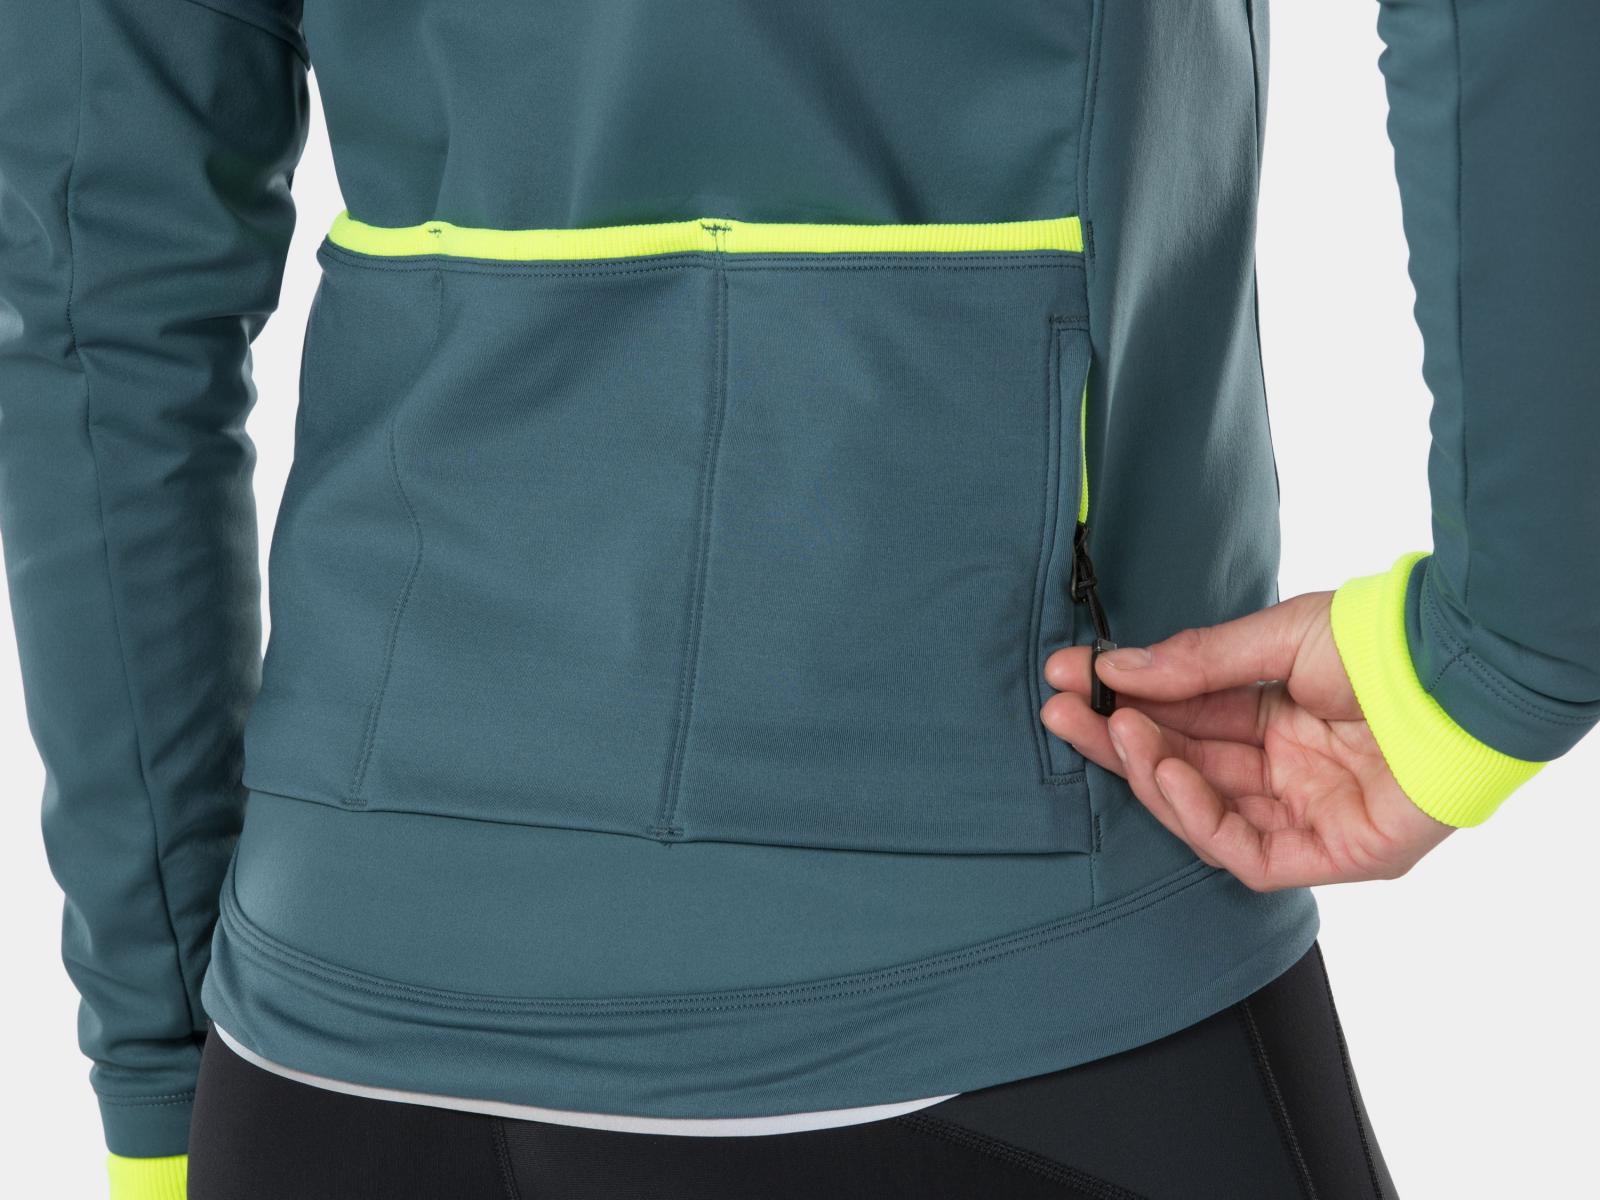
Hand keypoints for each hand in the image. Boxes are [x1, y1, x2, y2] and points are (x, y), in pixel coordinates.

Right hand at [1040, 591, 1453, 889]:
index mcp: (1277, 717)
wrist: (1456, 677)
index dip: (1125, 701)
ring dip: (1149, 772)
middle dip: (1117, 740)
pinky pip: (1244, 851)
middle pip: (1183, 766)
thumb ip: (1196, 663)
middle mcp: (1287, 769)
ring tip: (1114, 730)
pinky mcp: (1329, 853)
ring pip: (1204, 812)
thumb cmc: (1382, 650)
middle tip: (1062, 711)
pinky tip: (1163, 770)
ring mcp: (1307, 814)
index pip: (1184, 718)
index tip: (1070, 676)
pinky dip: (1196, 815)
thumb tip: (1116, 669)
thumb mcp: (1276, 639)